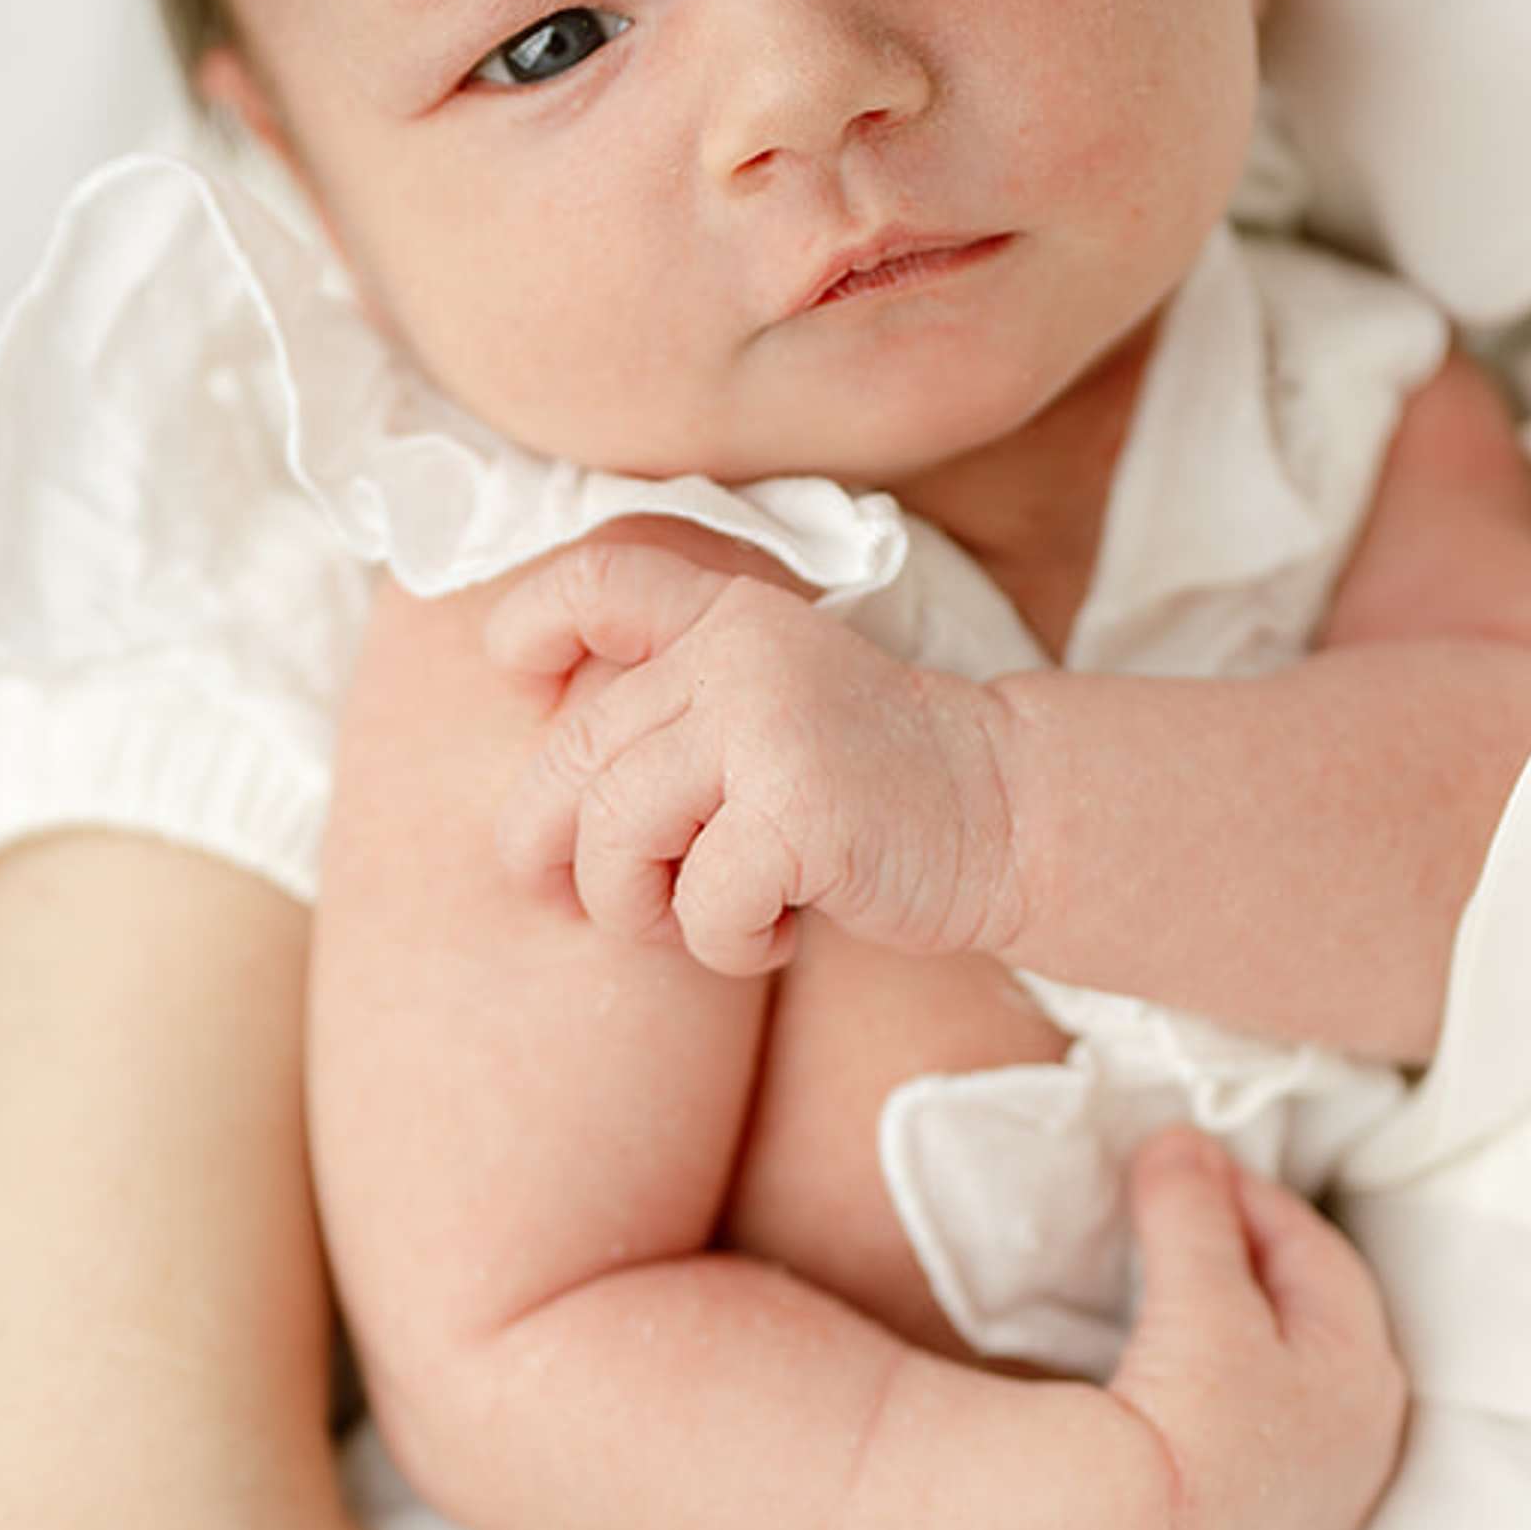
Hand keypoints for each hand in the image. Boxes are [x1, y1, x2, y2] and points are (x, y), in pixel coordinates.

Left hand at [488, 538, 1015, 976]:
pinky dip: (729, 947)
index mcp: (725, 617)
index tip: (522, 682)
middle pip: (571, 758)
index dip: (531, 628)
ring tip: (707, 918)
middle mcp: (736, 653)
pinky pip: (699, 905)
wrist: (1008, 816)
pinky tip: (781, 932)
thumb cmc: (869, 790)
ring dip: (641, 910)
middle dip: (555, 851)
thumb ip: (675, 715)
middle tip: (600, 900)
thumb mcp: (770, 714)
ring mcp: (766, 723)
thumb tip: (527, 821)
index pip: (597, 582)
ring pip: (616, 837)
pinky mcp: (799, 807)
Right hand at [1104, 1131, 1408, 1529]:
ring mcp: (1313, 1515)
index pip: (1317, 1257)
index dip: (1253, 1202)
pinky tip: (1192, 1410)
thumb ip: (1197, 1217)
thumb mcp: (1200, 1301)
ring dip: (1253, 1344)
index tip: (1191, 1168)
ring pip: (1297, 1399)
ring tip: (1188, 1309)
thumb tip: (1180, 1144)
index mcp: (1365, 1378)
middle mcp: (1361, 1452)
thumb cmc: (1192, 1422)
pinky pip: (1263, 1458)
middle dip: (1262, 1269)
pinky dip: (1237, 1413)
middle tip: (1193, 1224)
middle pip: (1320, 1327)